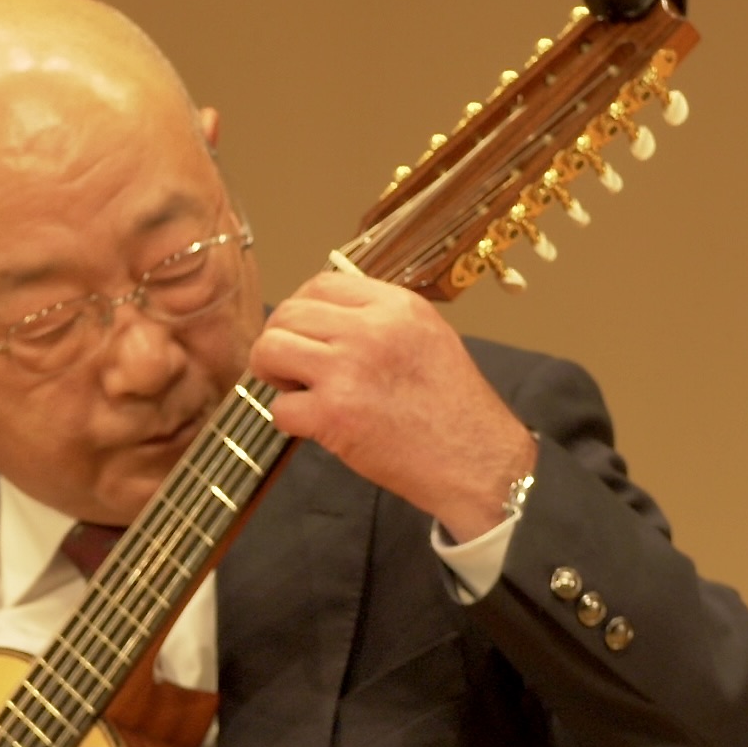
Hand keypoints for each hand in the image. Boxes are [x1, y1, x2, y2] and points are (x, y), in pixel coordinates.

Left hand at [250, 272, 535, 538]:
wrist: (477, 462)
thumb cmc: (454, 408)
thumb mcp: (429, 336)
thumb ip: (380, 320)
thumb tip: (326, 318)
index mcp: (396, 306)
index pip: (320, 284)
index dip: (301, 309)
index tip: (305, 333)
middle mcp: (371, 330)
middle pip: (288, 313)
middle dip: (280, 340)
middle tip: (294, 368)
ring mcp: (348, 371)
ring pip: (270, 350)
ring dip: (272, 373)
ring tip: (297, 390)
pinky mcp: (334, 415)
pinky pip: (279, 407)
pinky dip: (289, 420)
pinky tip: (314, 426)